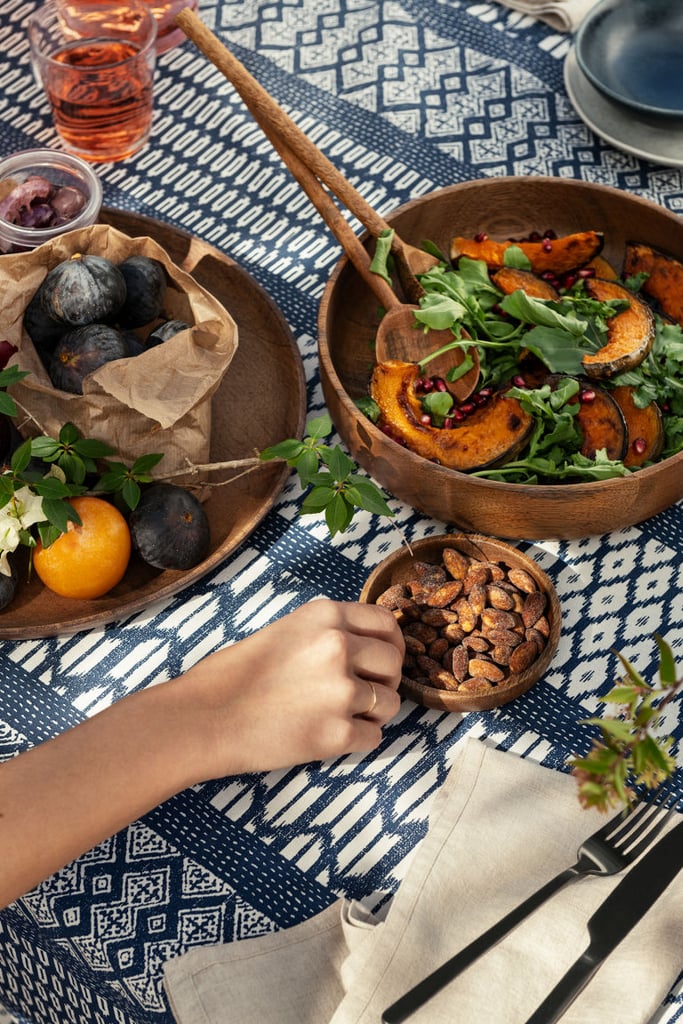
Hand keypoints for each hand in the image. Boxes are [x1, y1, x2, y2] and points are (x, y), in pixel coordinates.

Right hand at [184, 599, 404, 776]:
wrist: (203, 718)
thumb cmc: (234, 676)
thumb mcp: (285, 630)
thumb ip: (329, 631)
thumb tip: (371, 645)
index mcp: (325, 616)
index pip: (386, 622)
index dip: (391, 643)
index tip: (384, 659)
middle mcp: (339, 647)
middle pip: (394, 663)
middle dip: (385, 680)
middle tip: (362, 693)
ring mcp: (341, 691)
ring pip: (391, 704)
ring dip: (373, 713)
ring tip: (338, 716)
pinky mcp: (338, 734)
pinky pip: (375, 738)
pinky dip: (358, 740)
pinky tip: (329, 736)